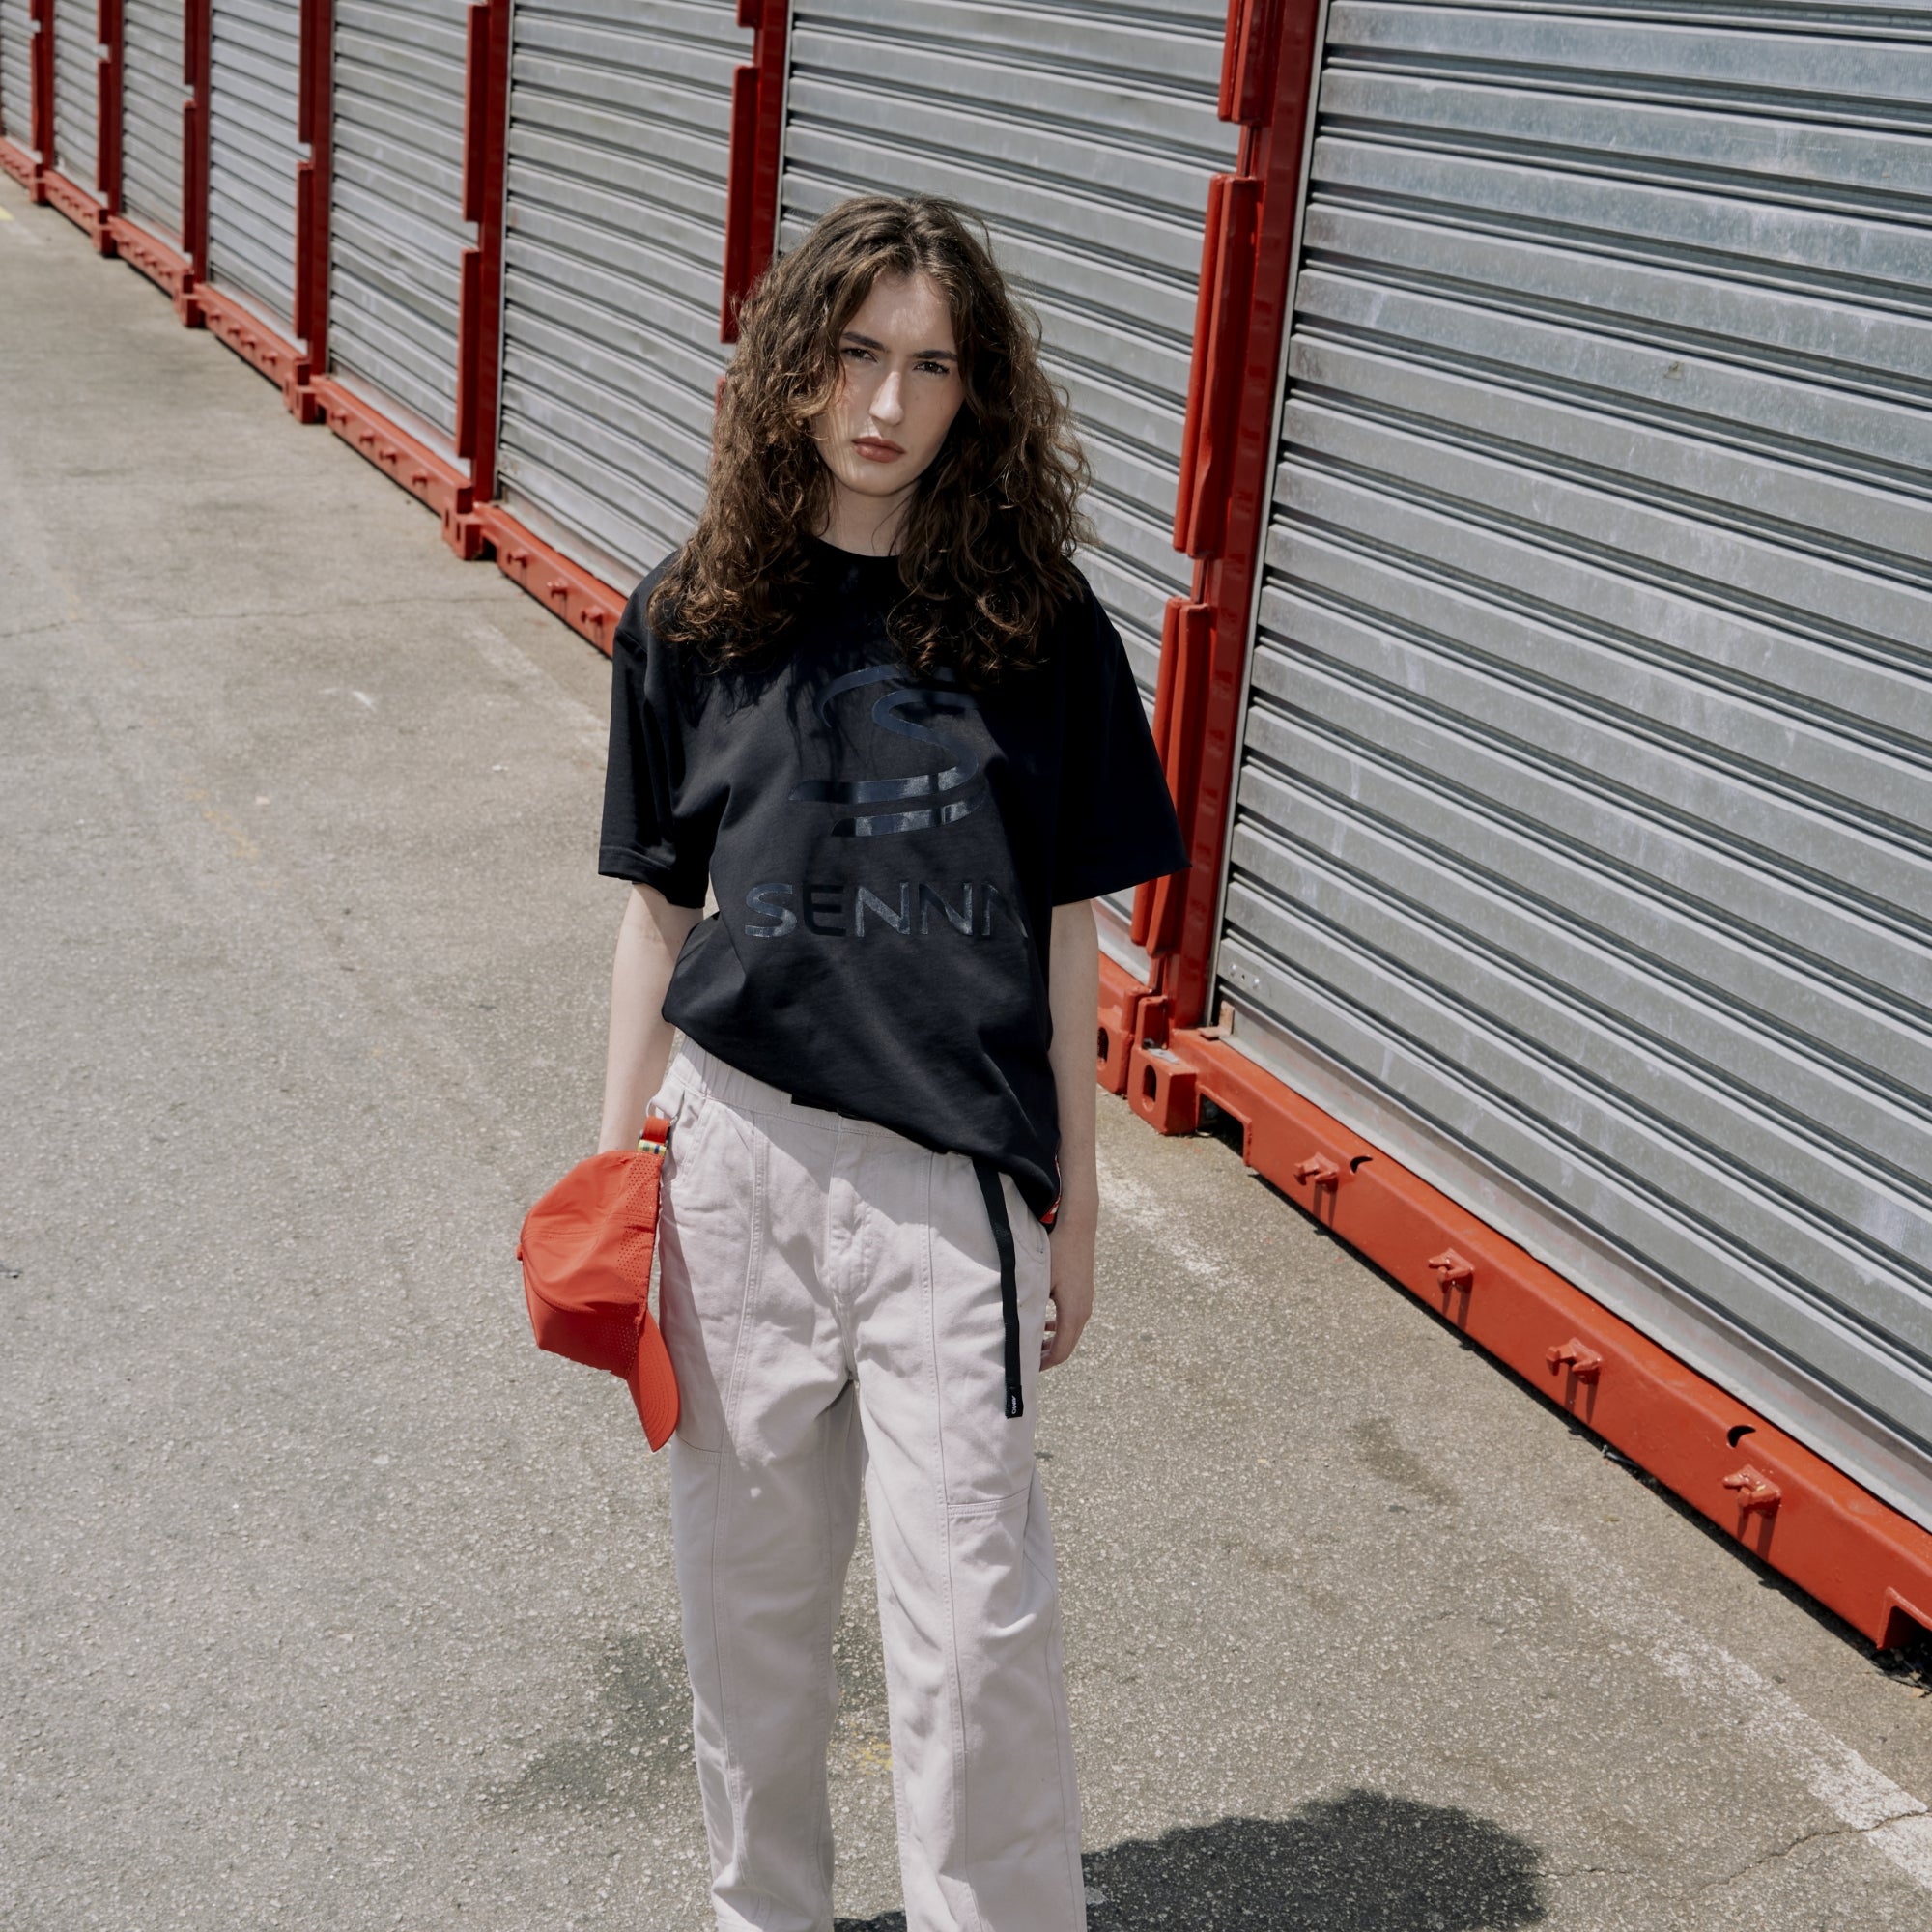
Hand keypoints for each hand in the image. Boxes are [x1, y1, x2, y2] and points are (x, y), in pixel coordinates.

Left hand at [1042, 1209, 1095, 1368]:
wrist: (1078, 1227)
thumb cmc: (1056, 1251)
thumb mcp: (1039, 1280)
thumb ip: (1030, 1306)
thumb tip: (1015, 1330)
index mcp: (1073, 1312)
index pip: (1062, 1351)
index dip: (1045, 1364)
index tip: (1028, 1370)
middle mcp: (1084, 1311)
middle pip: (1067, 1346)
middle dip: (1047, 1357)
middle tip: (1026, 1363)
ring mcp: (1086, 1302)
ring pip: (1070, 1333)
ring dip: (1052, 1342)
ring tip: (1032, 1347)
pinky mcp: (1084, 1293)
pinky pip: (1072, 1320)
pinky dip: (1058, 1329)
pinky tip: (1044, 1326)